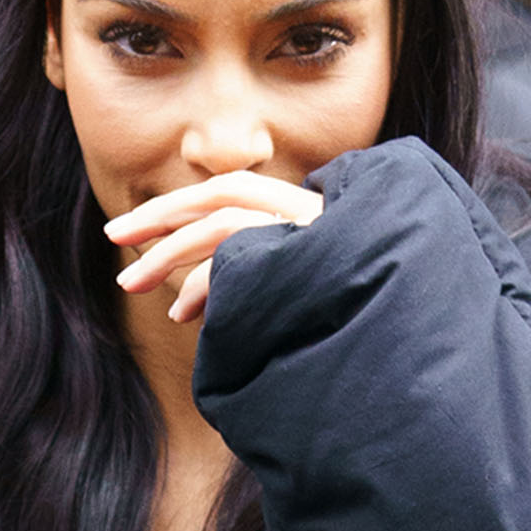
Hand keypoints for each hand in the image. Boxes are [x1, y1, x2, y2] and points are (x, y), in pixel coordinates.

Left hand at [109, 170, 322, 325]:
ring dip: (168, 253)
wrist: (417, 337)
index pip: (232, 193)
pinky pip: (239, 257)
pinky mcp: (312, 260)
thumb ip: (246, 277)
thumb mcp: (293, 287)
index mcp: (305, 208)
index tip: (134, 224)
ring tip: (131, 283)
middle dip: (160, 214)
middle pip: (221, 195)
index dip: (180, 205)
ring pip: (222, 224)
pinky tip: (181, 313)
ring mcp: (314, 231)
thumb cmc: (338, 314)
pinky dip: (202, 282)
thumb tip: (188, 303)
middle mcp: (310, 209)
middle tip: (113, 234)